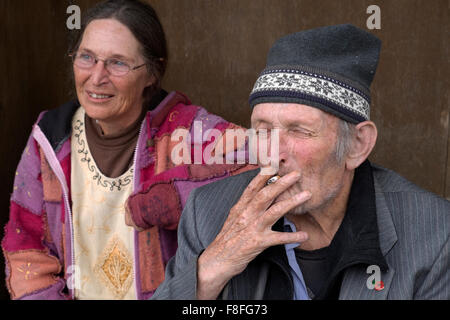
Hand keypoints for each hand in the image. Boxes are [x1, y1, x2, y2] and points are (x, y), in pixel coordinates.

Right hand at [197, 170, 310, 298]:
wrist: (217, 260)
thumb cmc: (227, 240)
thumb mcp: (234, 218)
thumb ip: (246, 206)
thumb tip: (259, 195)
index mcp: (240, 207)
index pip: (252, 187)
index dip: (264, 174)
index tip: (275, 162)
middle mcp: (246, 215)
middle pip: (265, 194)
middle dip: (282, 183)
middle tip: (296, 174)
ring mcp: (252, 228)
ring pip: (274, 211)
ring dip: (291, 202)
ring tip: (306, 195)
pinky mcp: (257, 243)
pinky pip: (278, 238)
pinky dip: (292, 236)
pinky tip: (304, 235)